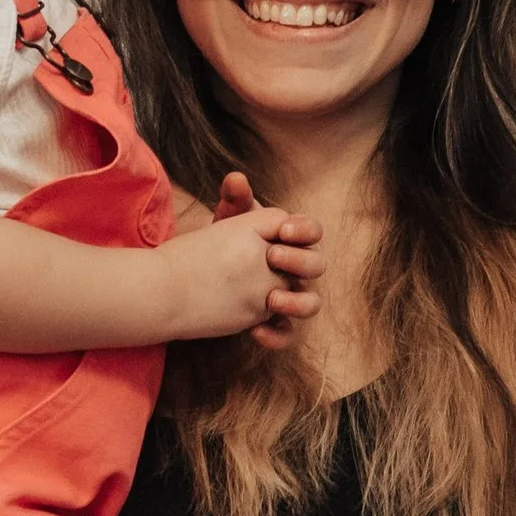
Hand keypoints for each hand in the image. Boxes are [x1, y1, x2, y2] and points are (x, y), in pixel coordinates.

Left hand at [171, 170, 322, 344]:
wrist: (198, 274)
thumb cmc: (220, 242)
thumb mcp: (227, 220)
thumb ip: (234, 199)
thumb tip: (236, 180)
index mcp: (291, 240)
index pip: (312, 232)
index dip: (304, 231)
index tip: (282, 230)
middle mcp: (296, 268)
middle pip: (317, 266)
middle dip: (300, 261)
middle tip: (273, 257)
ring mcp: (288, 295)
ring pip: (310, 304)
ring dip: (297, 303)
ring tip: (271, 300)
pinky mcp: (272, 321)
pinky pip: (285, 334)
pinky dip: (275, 336)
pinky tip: (255, 332)